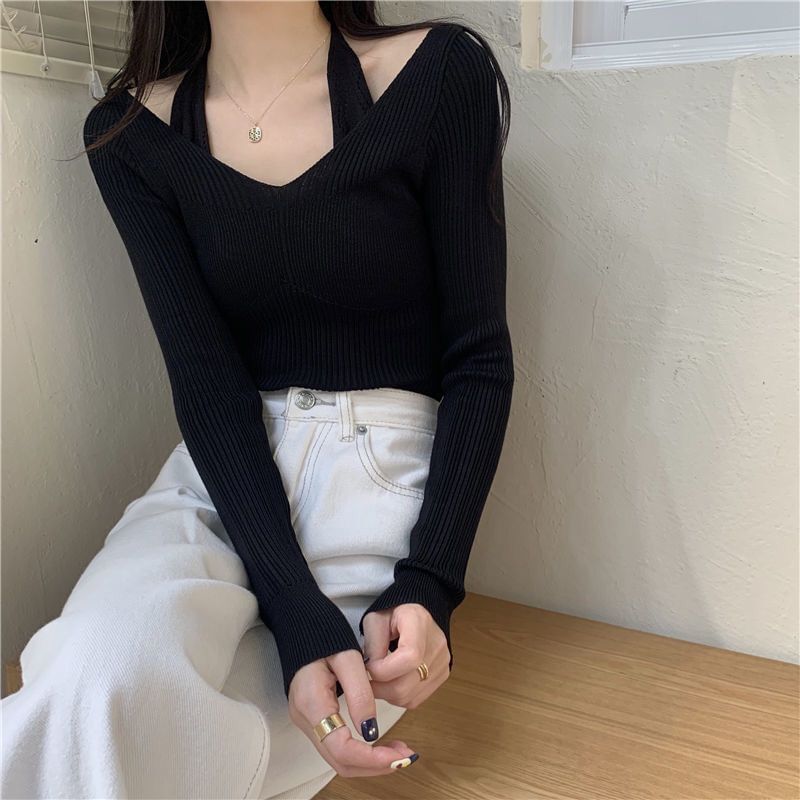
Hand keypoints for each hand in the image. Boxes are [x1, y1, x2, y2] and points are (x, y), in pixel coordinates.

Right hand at [287, 649, 418, 776]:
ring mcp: (307, 722)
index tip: (398, 756)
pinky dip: (361, 753)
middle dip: (375, 766)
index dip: (371, 758)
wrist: (302, 627)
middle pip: (340, 762)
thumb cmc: (324, 637)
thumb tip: (371, 730)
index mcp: (311, 702)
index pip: (341, 748)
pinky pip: (337, 748)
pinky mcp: (313, 721)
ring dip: (370, 763)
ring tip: (398, 753)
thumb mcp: (347, 657)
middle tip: (405, 757)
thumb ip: (360, 693)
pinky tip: (380, 743)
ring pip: (339, 760)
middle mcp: (305, 719)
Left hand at [362, 604, 449, 708]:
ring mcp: (442, 661)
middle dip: (380, 687)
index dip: (385, 670)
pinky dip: (399, 697)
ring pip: (410, 696)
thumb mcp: (375, 620)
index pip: (410, 657)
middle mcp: (436, 643)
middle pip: (408, 684)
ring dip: (388, 694)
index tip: (370, 667)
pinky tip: (392, 681)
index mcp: (419, 622)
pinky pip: (416, 699)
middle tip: (368, 678)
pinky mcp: (442, 675)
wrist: (415, 612)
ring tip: (380, 678)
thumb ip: (372, 645)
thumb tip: (371, 673)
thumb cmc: (393, 614)